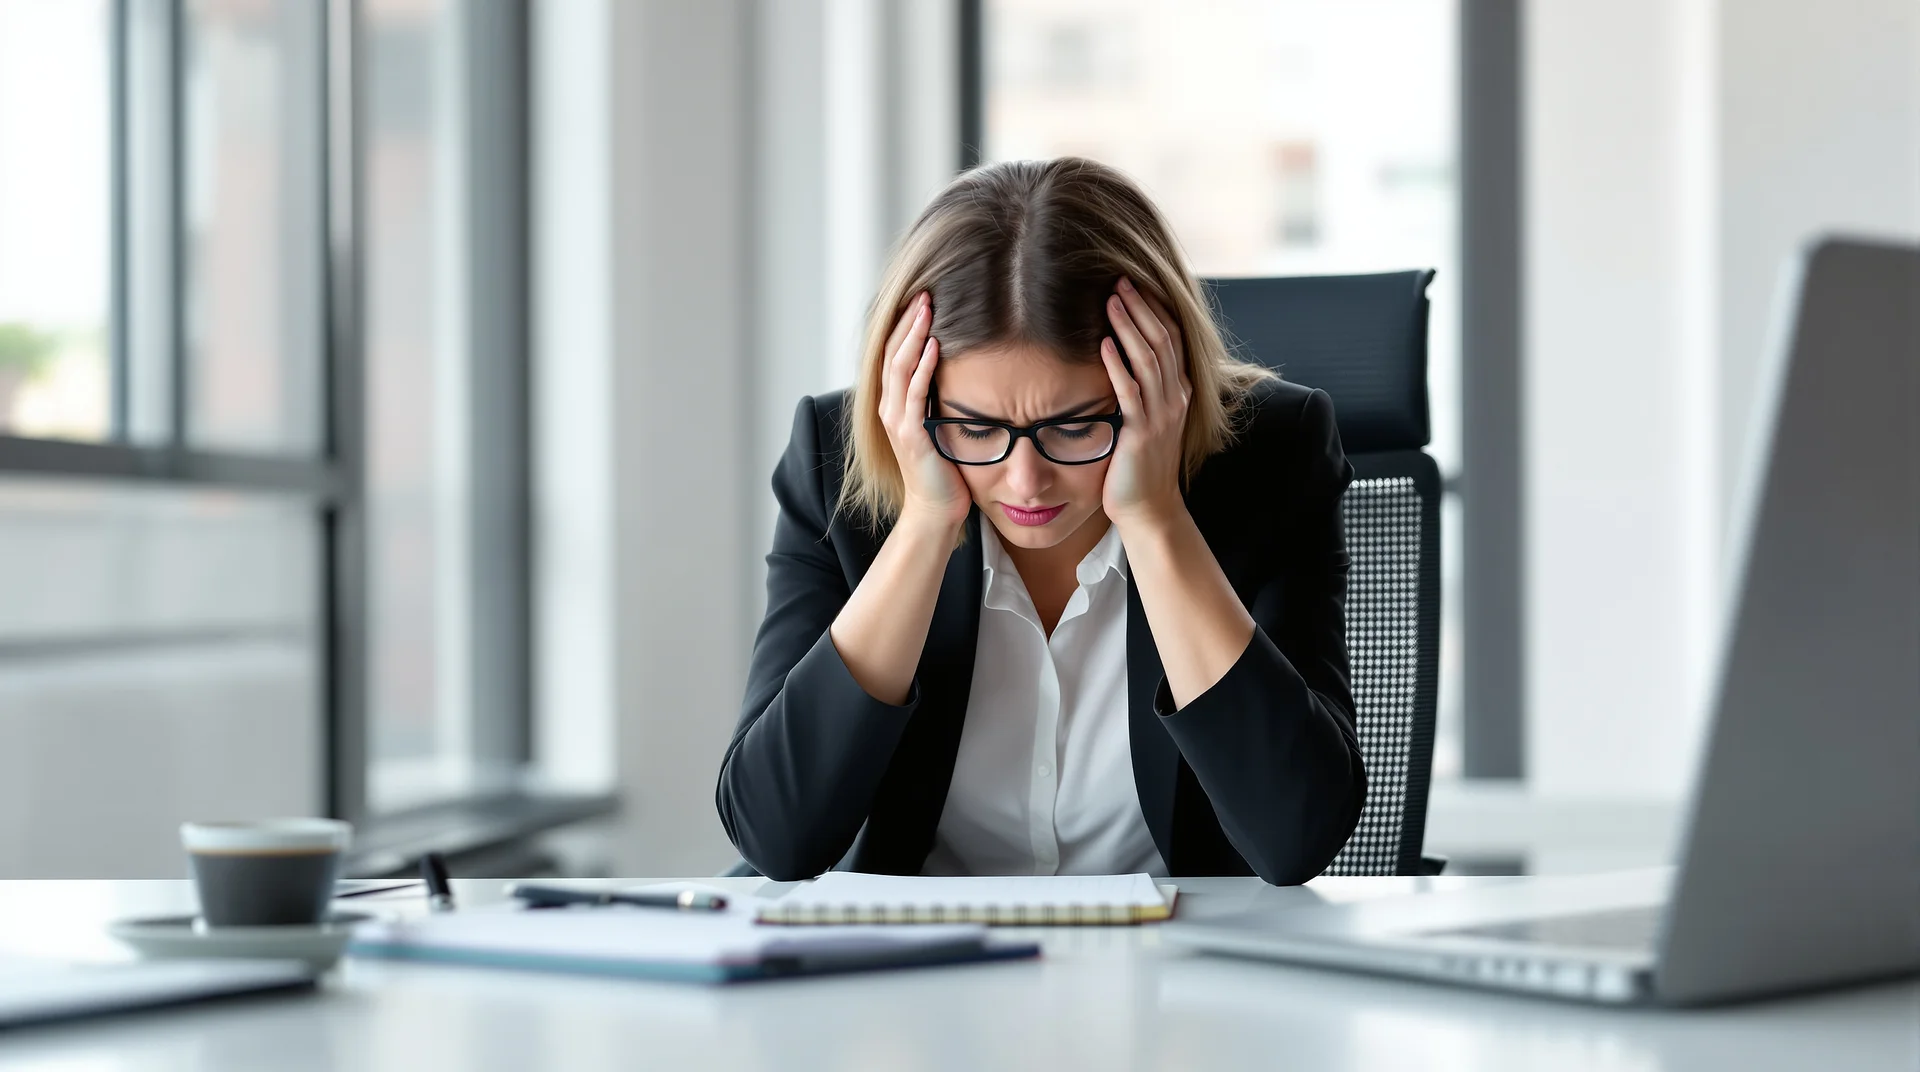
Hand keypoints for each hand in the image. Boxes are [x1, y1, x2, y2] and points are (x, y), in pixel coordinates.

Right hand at [878, 292, 971, 530]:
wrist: (936, 510)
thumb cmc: (944, 470)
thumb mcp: (941, 424)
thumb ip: (941, 397)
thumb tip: (960, 367)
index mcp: (895, 404)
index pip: (894, 354)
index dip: (905, 326)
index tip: (922, 299)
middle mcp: (890, 409)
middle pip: (891, 352)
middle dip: (908, 321)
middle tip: (925, 292)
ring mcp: (896, 421)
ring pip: (898, 367)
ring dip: (913, 335)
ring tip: (927, 309)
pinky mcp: (910, 435)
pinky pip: (914, 394)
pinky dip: (922, 367)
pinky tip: (934, 346)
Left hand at [1100, 277, 1192, 528]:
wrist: (1149, 508)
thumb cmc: (1141, 464)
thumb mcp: (1149, 418)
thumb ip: (1143, 388)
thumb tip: (1123, 355)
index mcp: (1179, 392)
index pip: (1171, 339)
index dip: (1155, 309)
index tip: (1137, 283)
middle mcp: (1175, 398)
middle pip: (1162, 341)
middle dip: (1142, 308)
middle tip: (1121, 279)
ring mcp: (1160, 415)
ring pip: (1149, 360)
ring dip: (1129, 327)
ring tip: (1112, 301)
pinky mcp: (1140, 433)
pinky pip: (1130, 392)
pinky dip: (1118, 365)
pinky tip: (1104, 344)